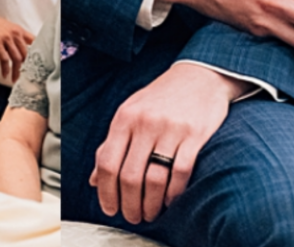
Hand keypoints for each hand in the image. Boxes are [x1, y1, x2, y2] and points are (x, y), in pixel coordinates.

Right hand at [0, 0, 34, 81]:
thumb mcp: (7, 28)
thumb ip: (15, 37)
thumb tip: (21, 48)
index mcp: (19, 30)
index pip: (34, 42)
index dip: (37, 53)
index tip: (36, 64)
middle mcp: (14, 34)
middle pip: (26, 53)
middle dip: (26, 66)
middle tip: (23, 74)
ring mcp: (6, 38)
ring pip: (17, 58)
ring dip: (16, 71)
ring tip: (14, 78)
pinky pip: (4, 59)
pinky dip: (5, 69)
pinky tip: (5, 74)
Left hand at [90, 63, 245, 223]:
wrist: (199, 76)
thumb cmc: (161, 98)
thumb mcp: (130, 114)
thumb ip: (111, 145)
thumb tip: (94, 180)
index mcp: (124, 118)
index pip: (107, 163)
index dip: (106, 192)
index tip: (110, 208)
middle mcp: (145, 123)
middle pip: (129, 176)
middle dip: (129, 204)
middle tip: (132, 216)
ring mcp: (170, 129)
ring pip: (154, 178)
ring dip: (150, 204)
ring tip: (150, 213)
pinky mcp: (195, 135)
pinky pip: (180, 172)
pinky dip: (173, 193)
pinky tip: (169, 200)